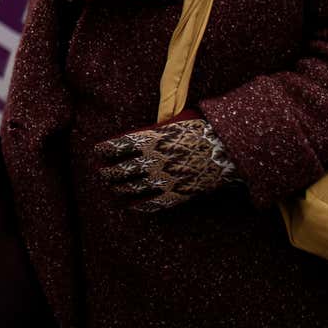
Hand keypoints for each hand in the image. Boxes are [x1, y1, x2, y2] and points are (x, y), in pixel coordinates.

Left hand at [93, 113, 239, 212]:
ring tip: (114, 188)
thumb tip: (136, 136)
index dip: (105, 151)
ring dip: (120, 189)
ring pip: (132, 188)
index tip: (99, 153)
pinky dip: (139, 206)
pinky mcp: (177, 194)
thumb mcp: (174, 121)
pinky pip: (152, 204)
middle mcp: (153, 160)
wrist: (229, 148)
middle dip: (108, 173)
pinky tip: (132, 206)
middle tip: (102, 174)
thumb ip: (153, 130)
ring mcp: (164, 179)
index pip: (117, 147)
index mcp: (150, 139)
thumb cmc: (202, 130)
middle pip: (120, 170)